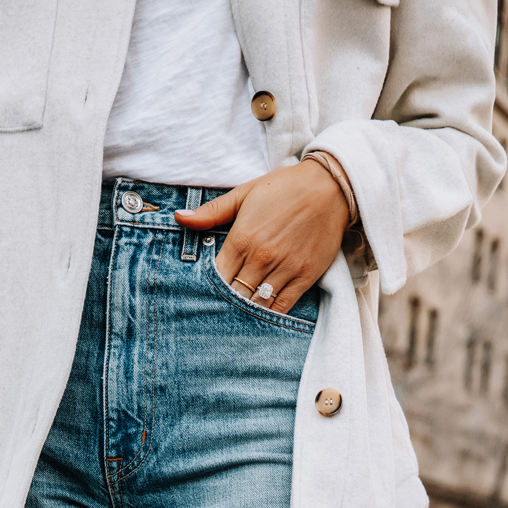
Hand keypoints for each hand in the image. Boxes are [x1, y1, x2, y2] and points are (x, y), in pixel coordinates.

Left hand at [175, 159, 350, 313]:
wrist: (329, 187)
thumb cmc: (284, 188)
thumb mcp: (244, 193)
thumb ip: (211, 211)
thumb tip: (179, 218)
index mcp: (242, 238)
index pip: (217, 276)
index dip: (208, 288)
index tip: (203, 294)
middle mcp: (261, 257)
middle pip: (235, 295)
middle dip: (225, 304)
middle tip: (217, 313)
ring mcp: (284, 269)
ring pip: (257, 304)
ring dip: (246, 313)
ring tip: (236, 319)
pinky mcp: (304, 277)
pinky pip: (282, 306)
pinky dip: (269, 315)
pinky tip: (260, 318)